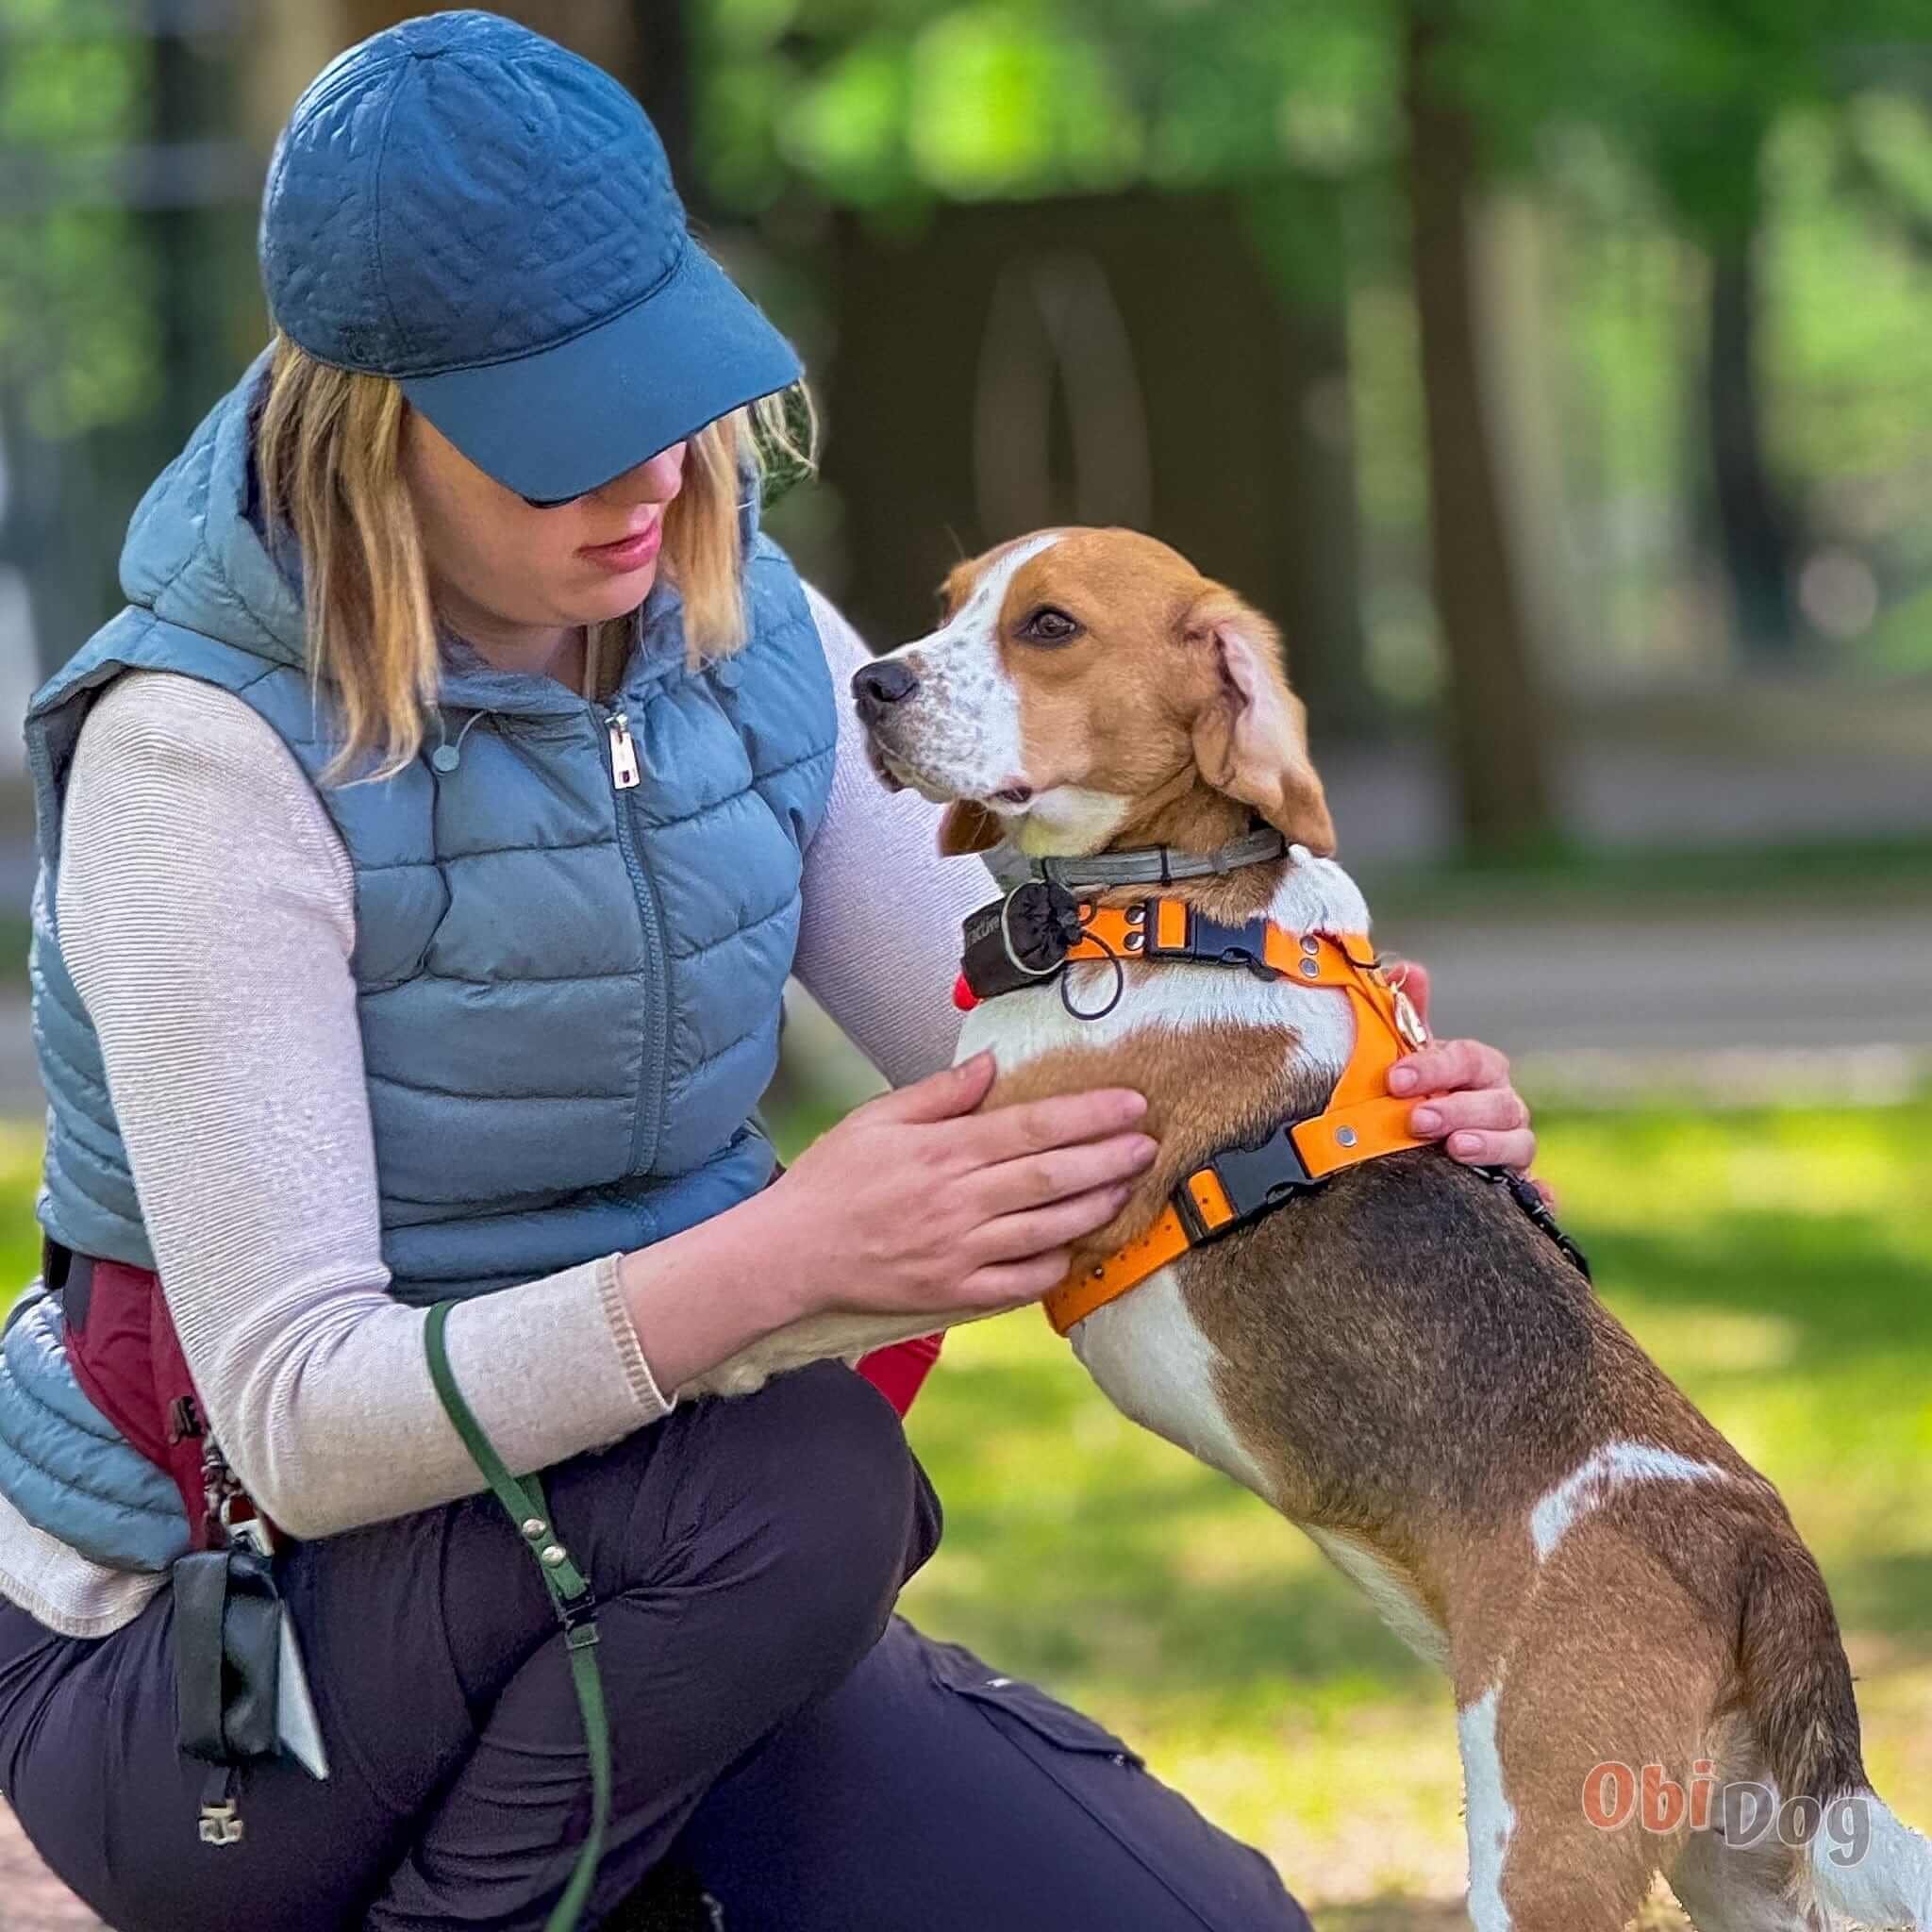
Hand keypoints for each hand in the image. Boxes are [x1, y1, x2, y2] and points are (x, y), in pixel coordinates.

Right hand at [759, 1054, 1156, 1322]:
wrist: (792, 1253)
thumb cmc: (833, 1181)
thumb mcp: (877, 1118)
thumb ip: (939, 1093)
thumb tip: (991, 1065)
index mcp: (942, 1152)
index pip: (1030, 1127)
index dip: (1087, 1115)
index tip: (1130, 1103)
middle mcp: (957, 1202)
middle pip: (1049, 1177)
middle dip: (1107, 1159)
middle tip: (1149, 1144)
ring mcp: (959, 1251)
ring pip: (1045, 1229)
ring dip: (1094, 1208)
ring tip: (1127, 1188)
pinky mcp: (954, 1292)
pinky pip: (1019, 1282)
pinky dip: (1052, 1266)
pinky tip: (1076, 1247)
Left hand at [1382, 961, 1538, 1177]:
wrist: (1425, 1147)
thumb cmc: (1421, 1096)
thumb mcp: (1410, 1058)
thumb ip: (1408, 1016)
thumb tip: (1406, 969)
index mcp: (1479, 1070)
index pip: (1467, 1059)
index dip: (1432, 1067)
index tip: (1395, 1078)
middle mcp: (1503, 1105)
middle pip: (1496, 1102)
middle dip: (1457, 1108)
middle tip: (1418, 1119)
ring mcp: (1515, 1145)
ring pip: (1519, 1142)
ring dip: (1490, 1145)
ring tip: (1456, 1149)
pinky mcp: (1520, 1186)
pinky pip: (1539, 1193)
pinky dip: (1542, 1196)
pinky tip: (1539, 1199)